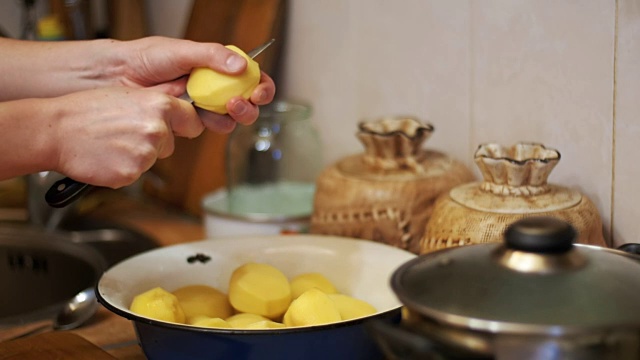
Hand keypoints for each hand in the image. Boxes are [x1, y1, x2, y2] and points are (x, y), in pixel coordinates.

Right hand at [51, 87, 202, 187]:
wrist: (56, 131)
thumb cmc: (87, 112)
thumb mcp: (128, 96)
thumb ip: (157, 107)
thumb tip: (179, 114)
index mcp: (159, 106)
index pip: (193, 121)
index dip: (185, 126)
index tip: (181, 128)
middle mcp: (156, 129)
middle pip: (170, 144)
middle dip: (154, 142)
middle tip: (125, 133)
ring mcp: (145, 154)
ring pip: (152, 159)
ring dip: (136, 155)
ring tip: (111, 142)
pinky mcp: (131, 174)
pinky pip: (135, 173)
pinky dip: (122, 169)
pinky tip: (106, 156)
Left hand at [115, 37, 275, 131]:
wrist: (116, 76)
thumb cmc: (145, 57)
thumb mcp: (182, 50)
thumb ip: (213, 56)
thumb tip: (241, 66)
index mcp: (217, 67)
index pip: (250, 77)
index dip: (261, 86)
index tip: (258, 91)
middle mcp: (212, 88)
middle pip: (245, 103)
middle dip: (248, 107)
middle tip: (237, 103)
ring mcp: (199, 106)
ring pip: (227, 120)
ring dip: (228, 118)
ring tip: (217, 109)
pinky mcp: (185, 122)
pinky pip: (202, 129)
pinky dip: (201, 124)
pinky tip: (191, 113)